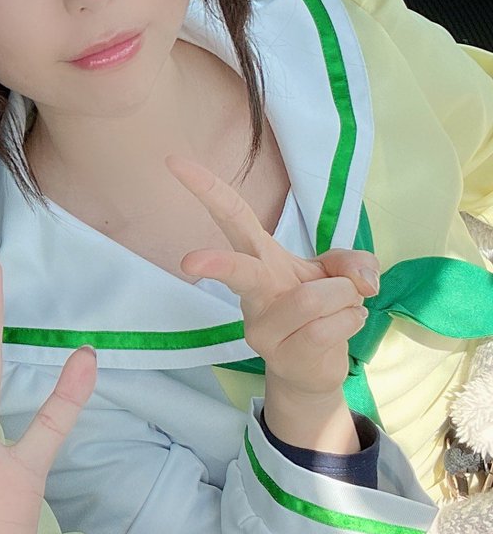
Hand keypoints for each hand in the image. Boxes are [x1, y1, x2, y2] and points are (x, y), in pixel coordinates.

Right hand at [169, 156, 378, 449]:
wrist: (315, 371)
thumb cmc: (322, 309)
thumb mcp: (340, 273)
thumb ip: (353, 262)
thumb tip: (359, 280)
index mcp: (260, 259)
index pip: (231, 216)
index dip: (206, 188)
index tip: (174, 162)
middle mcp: (253, 293)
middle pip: (239, 270)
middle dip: (218, 265)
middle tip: (189, 262)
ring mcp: (263, 328)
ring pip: (315, 297)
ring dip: (345, 297)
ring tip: (341, 306)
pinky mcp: (284, 355)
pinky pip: (332, 325)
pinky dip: (352, 321)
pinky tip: (340, 329)